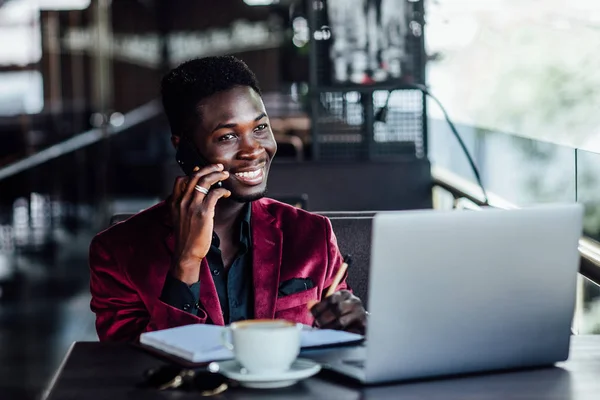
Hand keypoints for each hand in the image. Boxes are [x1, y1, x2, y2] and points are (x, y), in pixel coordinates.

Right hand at [169, 164, 230, 283]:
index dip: (193, 172)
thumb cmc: (185, 237)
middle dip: (208, 168)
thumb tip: (193, 193)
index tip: (201, 169)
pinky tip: (226, 193)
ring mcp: (192, 206)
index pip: (181, 180)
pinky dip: (222, 190)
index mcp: (174, 202)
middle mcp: (181, 201)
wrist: (186, 252)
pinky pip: (214, 194)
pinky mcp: (203, 212)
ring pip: (204, 182)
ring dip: (217, 175)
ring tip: (224, 175)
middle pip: (194, 177)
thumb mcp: (178, 218)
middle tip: (218, 167)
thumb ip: (183, 205)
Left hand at [310, 290, 366, 334]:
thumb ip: (321, 306)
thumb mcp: (333, 305)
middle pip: (337, 309)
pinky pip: (349, 331)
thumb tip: (310, 306)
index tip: (312, 314)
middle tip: (317, 324)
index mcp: (346, 295)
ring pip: (341, 321)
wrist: (361, 321)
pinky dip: (340, 334)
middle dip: (324, 318)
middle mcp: (354, 302)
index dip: (319, 307)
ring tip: (323, 331)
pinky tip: (334, 336)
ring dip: (329, 327)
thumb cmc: (344, 313)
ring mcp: (360, 314)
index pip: (331, 299)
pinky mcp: (363, 326)